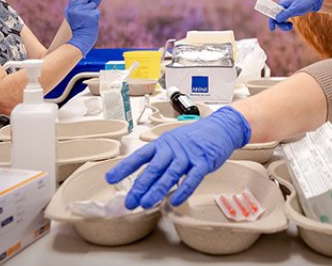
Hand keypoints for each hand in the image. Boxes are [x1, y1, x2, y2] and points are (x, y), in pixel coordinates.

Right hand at [65, 0, 98, 55]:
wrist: (80, 40)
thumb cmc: (76, 27)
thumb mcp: (71, 15)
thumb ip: (75, 5)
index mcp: (70, 8)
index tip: (82, 4)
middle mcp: (76, 8)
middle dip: (88, 3)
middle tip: (85, 14)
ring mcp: (84, 11)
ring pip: (92, 4)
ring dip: (92, 10)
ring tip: (87, 19)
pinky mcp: (92, 15)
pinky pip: (96, 11)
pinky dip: (95, 16)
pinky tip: (91, 22)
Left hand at [105, 106, 250, 208]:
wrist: (220, 127)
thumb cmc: (194, 137)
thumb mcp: (172, 142)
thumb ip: (160, 159)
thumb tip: (144, 180)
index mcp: (162, 144)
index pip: (139, 156)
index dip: (124, 167)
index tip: (110, 178)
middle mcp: (172, 149)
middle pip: (153, 169)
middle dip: (140, 186)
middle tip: (130, 201)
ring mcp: (188, 156)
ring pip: (169, 175)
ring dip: (157, 191)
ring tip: (146, 204)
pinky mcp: (203, 162)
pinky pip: (192, 178)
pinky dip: (183, 190)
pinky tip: (175, 200)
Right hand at [268, 0, 323, 31]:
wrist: (313, 2)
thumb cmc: (304, 3)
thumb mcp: (295, 9)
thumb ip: (286, 14)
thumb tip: (277, 19)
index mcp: (282, 4)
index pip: (273, 13)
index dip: (271, 21)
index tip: (272, 29)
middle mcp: (282, 7)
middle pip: (276, 18)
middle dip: (281, 25)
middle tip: (289, 28)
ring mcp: (285, 11)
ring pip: (280, 21)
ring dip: (284, 26)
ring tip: (291, 26)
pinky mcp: (289, 13)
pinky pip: (284, 21)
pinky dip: (287, 24)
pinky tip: (291, 25)